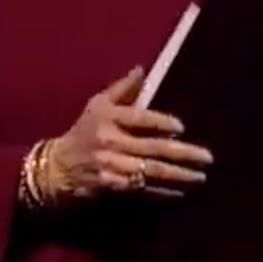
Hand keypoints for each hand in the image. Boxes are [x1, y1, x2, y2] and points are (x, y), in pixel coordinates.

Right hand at [43, 67, 212, 200]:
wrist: (54, 167)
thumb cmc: (82, 132)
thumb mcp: (97, 106)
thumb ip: (122, 89)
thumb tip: (141, 69)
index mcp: (108, 118)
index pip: (139, 118)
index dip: (161, 123)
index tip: (181, 128)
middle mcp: (110, 141)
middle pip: (152, 148)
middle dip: (183, 153)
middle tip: (208, 158)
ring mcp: (110, 165)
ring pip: (149, 171)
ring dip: (178, 175)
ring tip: (201, 177)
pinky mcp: (109, 186)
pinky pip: (141, 189)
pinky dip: (161, 192)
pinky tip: (180, 192)